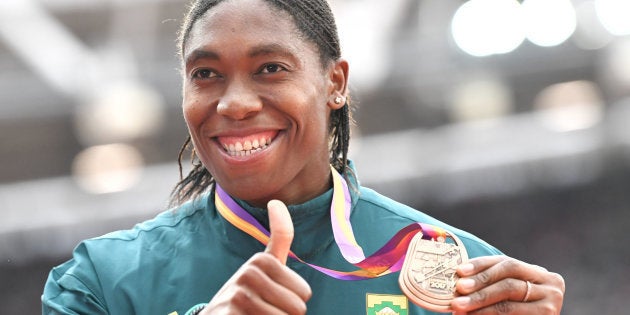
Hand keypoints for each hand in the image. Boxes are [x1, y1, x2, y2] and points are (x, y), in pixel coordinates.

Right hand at [201, 200, 311, 314]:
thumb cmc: (249, 292)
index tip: (275, 294)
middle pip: (297, 308)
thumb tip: (276, 201)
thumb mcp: (265, 265)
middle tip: (264, 310)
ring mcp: (237, 296)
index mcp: (262, 260)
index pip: (304, 292)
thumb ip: (279, 237)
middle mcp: (248, 274)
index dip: (295, 300)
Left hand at [450, 255, 564, 314]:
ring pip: (508, 304)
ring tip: (459, 307)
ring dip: (480, 305)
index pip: (506, 262)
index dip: (481, 265)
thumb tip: (459, 277)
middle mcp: (551, 286)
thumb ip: (491, 282)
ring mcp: (551, 306)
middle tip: (458, 290)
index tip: (459, 271)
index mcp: (540, 273)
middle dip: (480, 285)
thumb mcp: (507, 290)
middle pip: (508, 282)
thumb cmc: (516, 307)